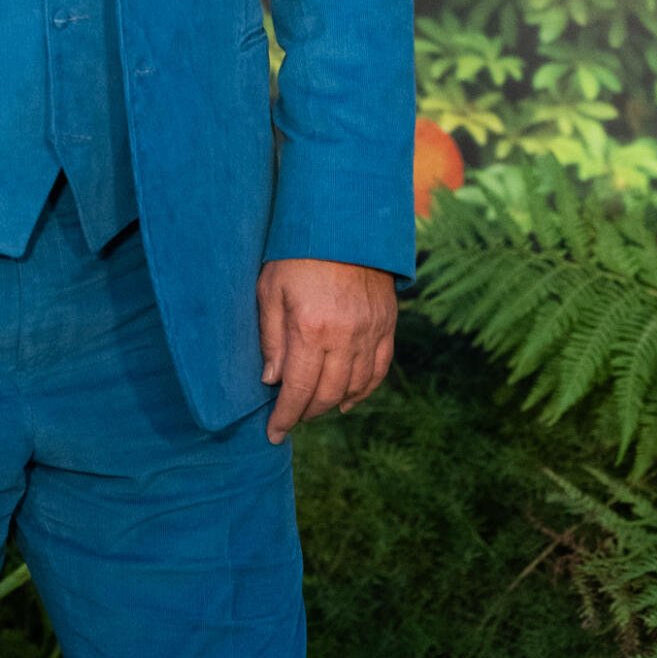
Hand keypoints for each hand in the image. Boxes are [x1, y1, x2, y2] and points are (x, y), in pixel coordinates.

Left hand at [256, 258, 397, 443]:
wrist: (344, 223)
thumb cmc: (297, 254)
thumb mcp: (269, 291)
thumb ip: (271, 339)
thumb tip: (272, 381)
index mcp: (311, 329)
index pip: (298, 390)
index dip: (285, 417)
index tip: (274, 434)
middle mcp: (345, 336)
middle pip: (327, 394)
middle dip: (306, 413)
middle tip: (290, 419)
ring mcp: (371, 331)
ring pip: (355, 387)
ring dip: (333, 404)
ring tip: (313, 408)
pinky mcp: (387, 324)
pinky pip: (379, 369)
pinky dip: (364, 390)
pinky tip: (348, 399)